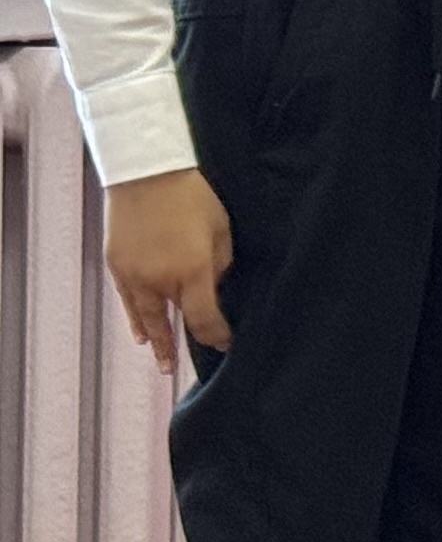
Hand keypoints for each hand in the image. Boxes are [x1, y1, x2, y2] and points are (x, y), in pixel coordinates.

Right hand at [102, 168, 233, 368]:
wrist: (147, 172)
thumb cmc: (193, 196)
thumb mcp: (222, 229)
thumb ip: (220, 265)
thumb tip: (215, 286)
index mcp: (192, 273)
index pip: (205, 318)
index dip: (216, 335)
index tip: (225, 343)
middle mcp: (161, 280)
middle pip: (173, 321)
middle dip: (182, 343)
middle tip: (184, 368)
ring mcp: (134, 275)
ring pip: (145, 316)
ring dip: (155, 339)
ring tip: (161, 362)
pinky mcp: (117, 265)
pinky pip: (127, 300)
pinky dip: (134, 318)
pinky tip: (139, 332)